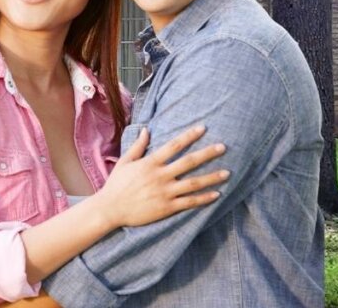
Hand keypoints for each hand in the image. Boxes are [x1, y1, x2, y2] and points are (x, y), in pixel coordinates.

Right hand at [94, 125, 227, 227]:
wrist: (110, 209)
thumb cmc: (116, 185)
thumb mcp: (125, 162)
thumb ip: (138, 147)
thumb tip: (146, 130)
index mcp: (150, 163)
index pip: (174, 145)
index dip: (189, 136)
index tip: (203, 128)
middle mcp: (160, 176)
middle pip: (189, 162)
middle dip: (207, 153)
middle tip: (223, 147)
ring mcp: (165, 192)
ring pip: (193, 183)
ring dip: (211, 177)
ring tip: (226, 173)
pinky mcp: (167, 207)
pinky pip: (189, 202)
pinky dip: (204, 198)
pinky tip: (216, 194)